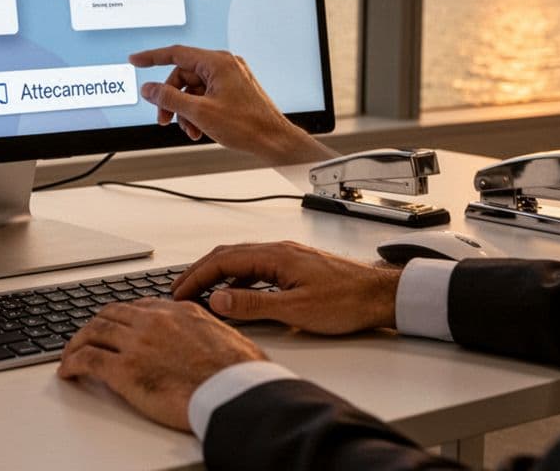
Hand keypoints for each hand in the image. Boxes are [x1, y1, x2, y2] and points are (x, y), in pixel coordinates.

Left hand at [57, 299, 265, 431]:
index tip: (115, 323)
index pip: (139, 306)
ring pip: (93, 332)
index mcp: (179, 312)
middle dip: (94, 325)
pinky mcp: (124, 370)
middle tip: (87, 337)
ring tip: (70, 354)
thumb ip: (209, 331)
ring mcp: (136, 343)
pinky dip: (72, 363)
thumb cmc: (240, 374)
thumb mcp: (229, 337)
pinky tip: (68, 371)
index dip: (121, 315)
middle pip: (110, 315)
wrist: (235, 393)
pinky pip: (87, 359)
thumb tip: (211, 339)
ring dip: (77, 342)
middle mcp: (154, 321)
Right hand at [128, 45, 335, 164]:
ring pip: (193, 90)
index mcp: (218, 63)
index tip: (135, 60)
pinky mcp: (233, 91)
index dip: (152, 57)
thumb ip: (169, 98)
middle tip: (163, 120)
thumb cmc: (247, 126)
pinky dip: (198, 112)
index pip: (176, 54)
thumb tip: (149, 89)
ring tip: (189, 130)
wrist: (274, 141)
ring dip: (185, 111)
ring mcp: (230, 78)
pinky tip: (199, 129)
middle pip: (183, 77)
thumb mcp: (199, 112)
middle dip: (171, 100)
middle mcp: (224, 66)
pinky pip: (205, 96)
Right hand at [172, 242, 400, 334]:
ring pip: (241, 259)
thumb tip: (218, 300)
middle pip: (227, 255)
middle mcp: (279, 250)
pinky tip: (235, 294)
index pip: (222, 261)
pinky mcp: (295, 265)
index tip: (178, 292)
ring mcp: (287, 256)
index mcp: (275, 255)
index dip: (196, 277)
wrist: (382, 296)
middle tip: (178, 291)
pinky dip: (236, 278)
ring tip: (200, 293)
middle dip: (199, 272)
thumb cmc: (347, 301)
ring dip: (217, 274)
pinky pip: (256, 266)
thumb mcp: (297, 310)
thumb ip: (254, 305)